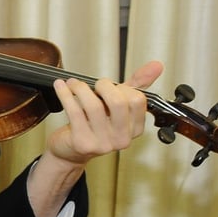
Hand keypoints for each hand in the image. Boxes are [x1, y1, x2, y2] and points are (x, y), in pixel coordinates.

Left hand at [27, 60, 162, 216]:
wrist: (70, 151)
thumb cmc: (94, 125)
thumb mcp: (117, 105)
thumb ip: (137, 85)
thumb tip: (157, 65)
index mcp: (135, 129)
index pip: (138, 100)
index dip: (122, 88)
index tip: (108, 86)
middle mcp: (122, 138)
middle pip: (119, 102)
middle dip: (104, 86)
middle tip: (94, 84)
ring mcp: (102, 143)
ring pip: (94, 106)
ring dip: (81, 89)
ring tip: (73, 84)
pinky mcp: (82, 142)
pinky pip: (74, 111)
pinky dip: (65, 94)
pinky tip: (61, 86)